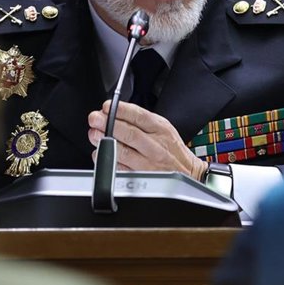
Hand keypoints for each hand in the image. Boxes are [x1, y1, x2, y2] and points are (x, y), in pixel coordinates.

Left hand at [88, 100, 207, 180]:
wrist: (188, 173)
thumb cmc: (172, 150)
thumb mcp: (164, 127)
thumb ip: (141, 120)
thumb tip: (115, 113)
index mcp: (161, 129)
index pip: (139, 116)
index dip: (120, 110)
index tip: (106, 107)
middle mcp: (155, 146)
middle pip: (129, 133)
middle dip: (108, 124)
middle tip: (95, 119)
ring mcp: (148, 163)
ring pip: (123, 152)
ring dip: (104, 142)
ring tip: (95, 134)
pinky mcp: (142, 177)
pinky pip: (120, 168)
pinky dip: (107, 160)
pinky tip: (101, 152)